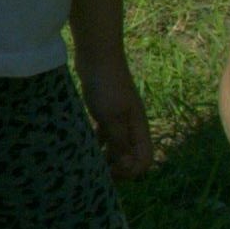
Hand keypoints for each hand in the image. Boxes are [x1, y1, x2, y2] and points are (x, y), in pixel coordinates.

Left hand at [80, 51, 154, 180]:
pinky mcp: (105, 111)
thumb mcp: (111, 117)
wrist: (97, 55)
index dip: (131, 171)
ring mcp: (119, 118)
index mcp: (139, 128)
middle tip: (98, 173)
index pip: (145, 159)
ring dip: (107, 157)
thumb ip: (119, 142)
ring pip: (117, 146)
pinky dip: (98, 143)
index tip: (111, 171)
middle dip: (118, 168)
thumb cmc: (106, 86)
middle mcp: (132, 126)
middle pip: (132, 156)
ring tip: (90, 164)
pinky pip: (105, 134)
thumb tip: (127, 167)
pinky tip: (84, 145)